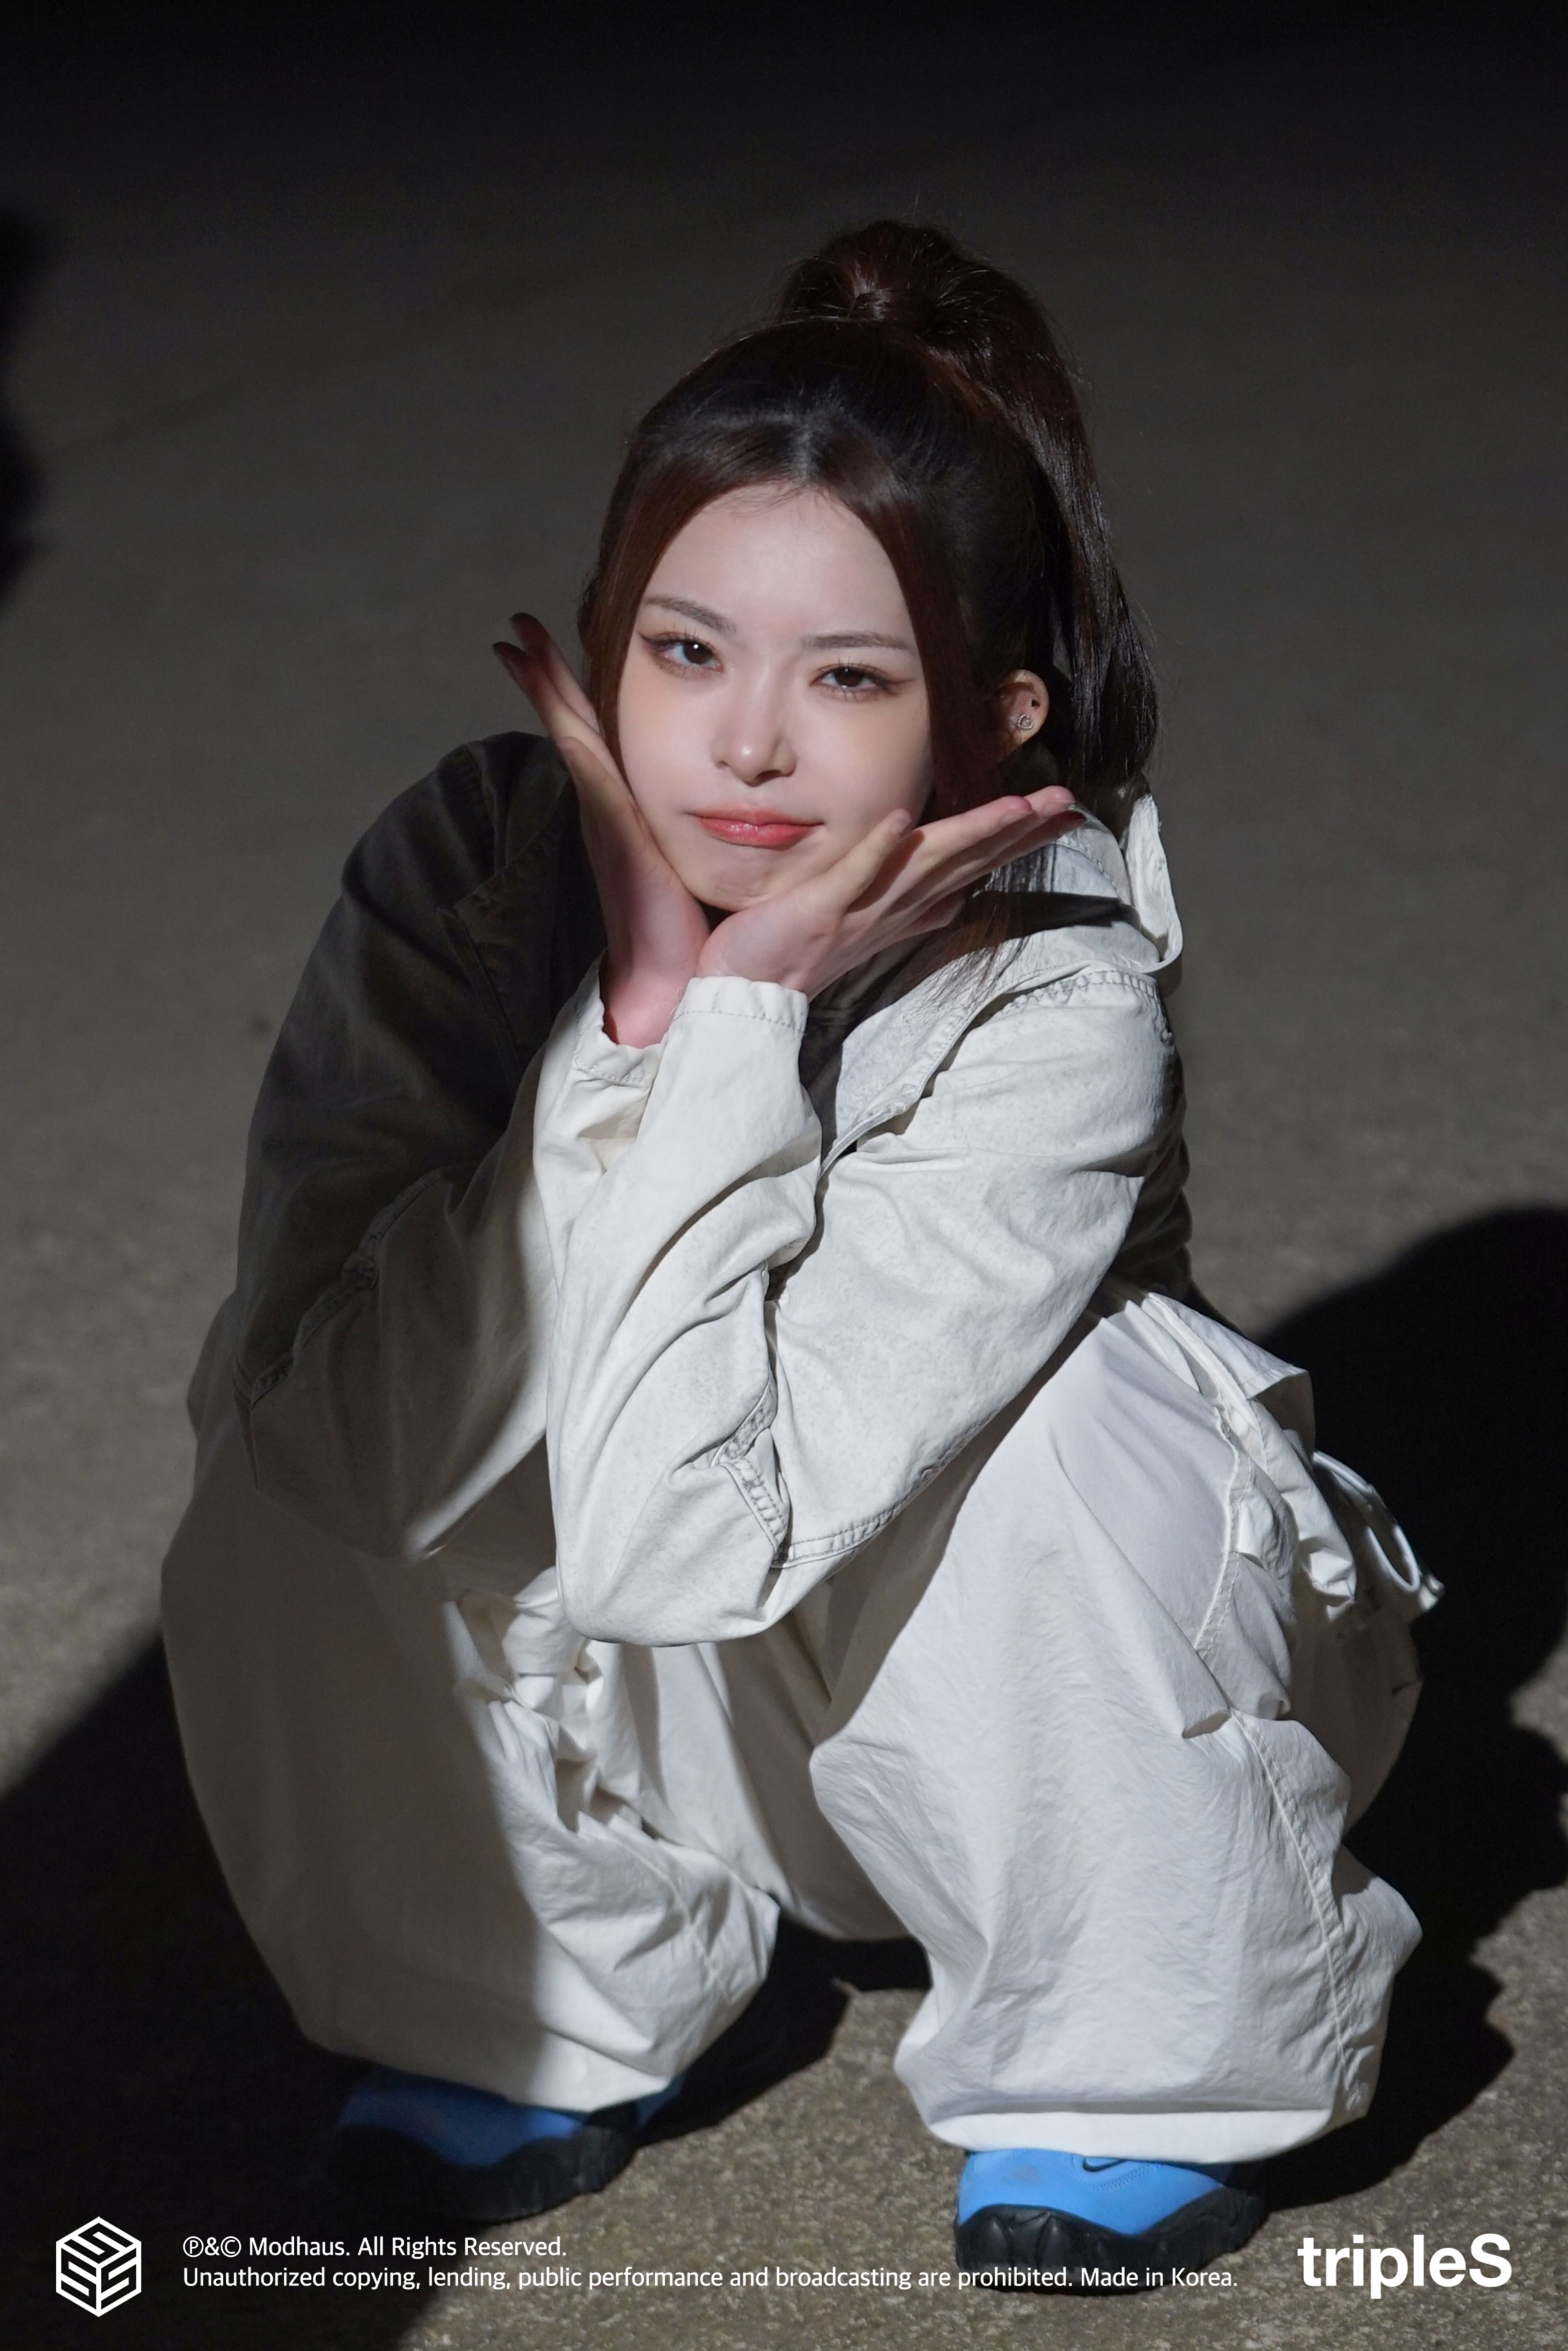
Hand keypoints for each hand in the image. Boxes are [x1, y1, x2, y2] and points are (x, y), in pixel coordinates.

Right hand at [495, 616, 708, 1042]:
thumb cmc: (681, 922)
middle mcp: (603, 806)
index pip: (590, 734)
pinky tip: (562, 714)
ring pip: (572, 738)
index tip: (540, 647)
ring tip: (521, 648)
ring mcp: (604, 818)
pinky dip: (575, 740)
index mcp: (619, 808)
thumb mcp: (685, 856)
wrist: (671, 976)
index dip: (566, 690)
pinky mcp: (617, 835)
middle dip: (542, 675)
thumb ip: (693, 824)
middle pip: (569, 725)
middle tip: (517, 630)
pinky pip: (593, 777)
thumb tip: (716, 798)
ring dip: (546, 692)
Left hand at [695, 787, 1081, 997]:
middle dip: (1018, 832)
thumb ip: (912, 909)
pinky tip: (903, 821)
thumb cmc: (799, 955)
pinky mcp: (820, 910)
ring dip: (970, 835)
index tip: (1066, 815)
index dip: (1021, 841)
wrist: (746, 996)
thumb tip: (956, 900)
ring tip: (1014, 805)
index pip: (975, 867)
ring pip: (926, 865)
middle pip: (966, 862)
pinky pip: (854, 876)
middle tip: (1067, 802)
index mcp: (906, 908)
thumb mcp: (869, 927)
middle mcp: (894, 908)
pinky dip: (878, 851)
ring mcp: (860, 910)